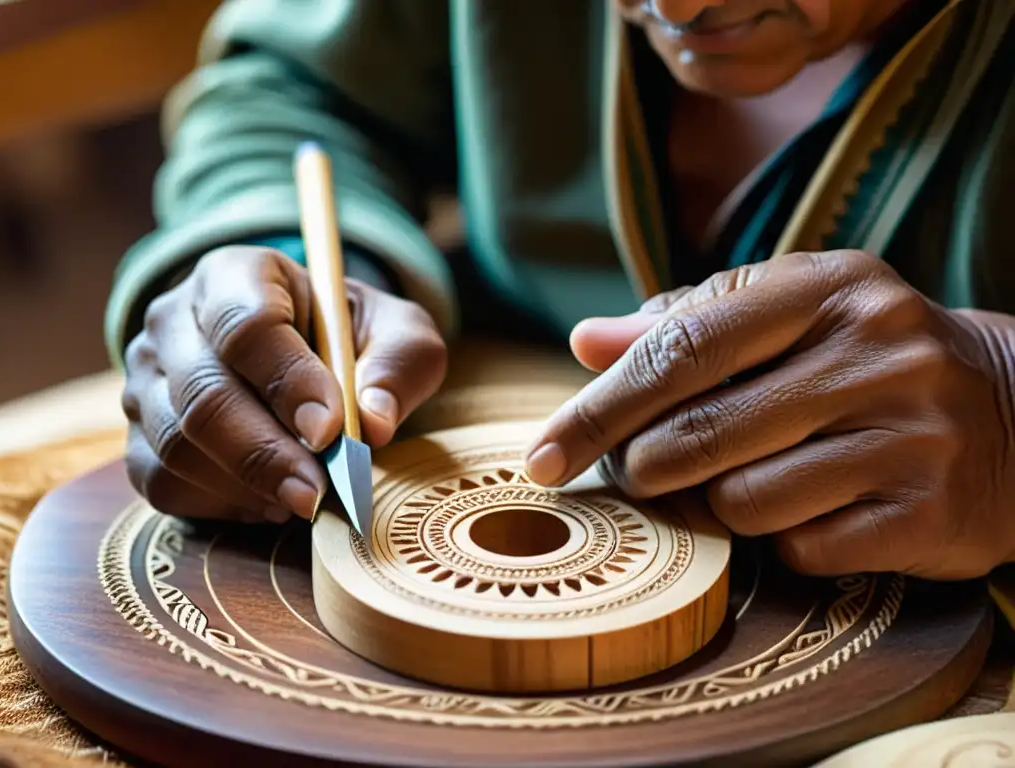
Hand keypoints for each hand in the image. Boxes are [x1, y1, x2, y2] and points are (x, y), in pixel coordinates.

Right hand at [121, 246, 446, 523]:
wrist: (307, 356)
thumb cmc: (353, 339)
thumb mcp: (397, 334)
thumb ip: (398, 365)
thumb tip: (372, 424)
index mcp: (236, 274)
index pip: (247, 326)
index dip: (288, 383)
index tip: (331, 431)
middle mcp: (173, 320)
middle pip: (203, 395)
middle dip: (267, 454)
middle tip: (319, 491)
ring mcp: (145, 380)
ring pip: (177, 446)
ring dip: (247, 486)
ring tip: (305, 497)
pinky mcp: (138, 437)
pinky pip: (164, 483)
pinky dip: (221, 505)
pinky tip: (271, 502)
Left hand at [525, 250, 1014, 578]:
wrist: (1012, 411)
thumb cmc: (862, 358)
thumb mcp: (787, 313)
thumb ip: (684, 322)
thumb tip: (585, 341)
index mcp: (825, 288)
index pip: (681, 348)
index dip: (598, 408)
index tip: (541, 456)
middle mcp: (875, 353)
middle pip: (698, 435)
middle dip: (643, 467)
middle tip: (639, 471)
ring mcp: (911, 434)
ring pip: (744, 501)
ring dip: (716, 506)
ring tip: (742, 481)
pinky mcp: (930, 512)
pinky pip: (802, 549)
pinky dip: (782, 541)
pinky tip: (807, 510)